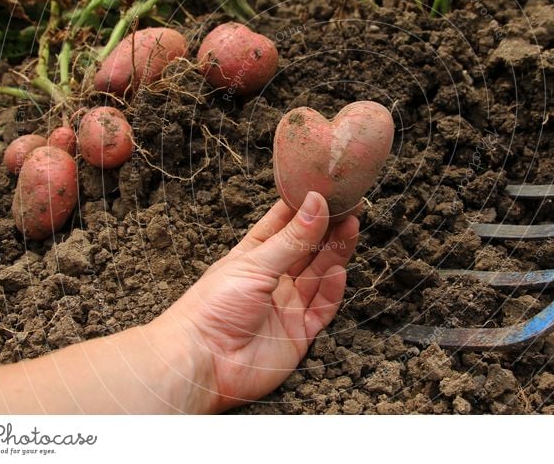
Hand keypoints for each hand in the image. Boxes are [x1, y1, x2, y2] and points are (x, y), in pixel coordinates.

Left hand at [155, 191, 358, 412]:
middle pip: (307, 249)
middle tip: (351, 206)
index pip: (284, 224)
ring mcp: (287, 307)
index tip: (328, 188)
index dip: (306, 207)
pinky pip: (322, 308)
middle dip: (328, 228)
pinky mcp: (299, 334)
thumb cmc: (213, 306)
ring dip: (335, 253)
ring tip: (352, 227)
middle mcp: (273, 279)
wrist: (201, 363)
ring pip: (319, 275)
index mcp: (254, 256)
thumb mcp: (254, 264)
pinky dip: (332, 290)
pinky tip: (339, 271)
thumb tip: (316, 202)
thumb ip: (292, 238)